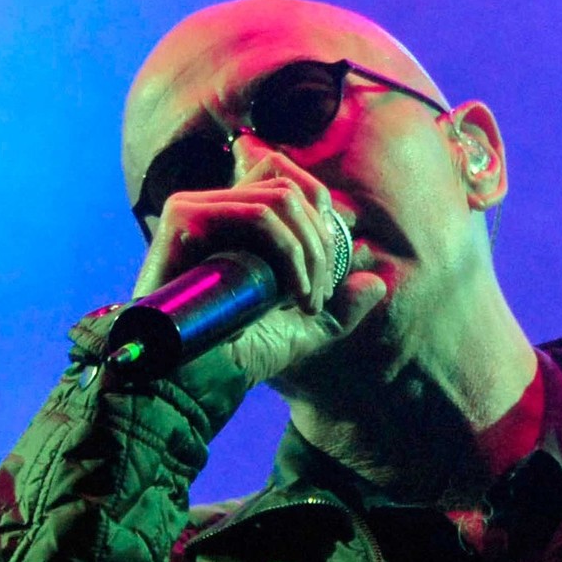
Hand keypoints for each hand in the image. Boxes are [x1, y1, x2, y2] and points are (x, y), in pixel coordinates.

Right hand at [132, 139, 385, 391]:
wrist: (191, 379)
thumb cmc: (237, 356)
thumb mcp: (301, 332)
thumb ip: (338, 310)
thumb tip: (376, 282)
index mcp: (239, 221)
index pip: (293, 182)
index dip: (325, 220)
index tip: (327, 279)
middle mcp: (217, 205)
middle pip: (294, 186)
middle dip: (324, 244)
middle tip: (321, 297)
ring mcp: (198, 205)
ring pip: (282, 197)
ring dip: (311, 250)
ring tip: (309, 299)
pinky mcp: (185, 215)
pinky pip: (258, 214)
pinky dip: (290, 252)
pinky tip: (294, 293)